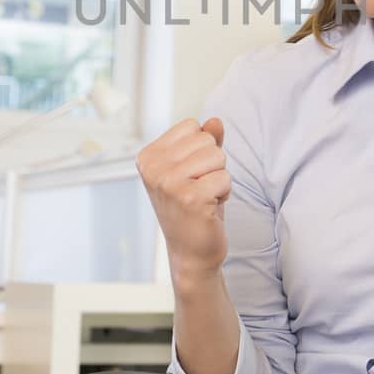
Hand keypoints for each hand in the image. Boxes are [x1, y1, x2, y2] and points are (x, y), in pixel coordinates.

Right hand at [136, 118, 230, 285]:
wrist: (191, 252)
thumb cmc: (194, 207)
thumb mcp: (196, 168)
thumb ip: (204, 142)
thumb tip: (215, 121)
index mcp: (149, 156)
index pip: (192, 126)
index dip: (201, 149)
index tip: (190, 175)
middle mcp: (153, 168)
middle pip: (206, 140)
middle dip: (213, 164)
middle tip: (199, 189)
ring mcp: (169, 183)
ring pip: (217, 156)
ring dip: (219, 178)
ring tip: (204, 198)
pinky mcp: (189, 198)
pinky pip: (225, 178)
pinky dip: (224, 193)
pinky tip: (209, 208)